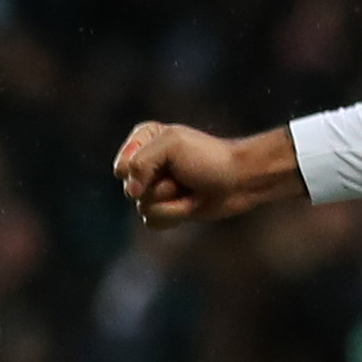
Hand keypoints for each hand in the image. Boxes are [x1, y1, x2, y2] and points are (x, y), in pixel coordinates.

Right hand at [115, 121, 267, 226]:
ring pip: (141, 207)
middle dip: (158, 188)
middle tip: (182, 176)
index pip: (122, 167)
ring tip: (189, 191)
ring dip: (170, 203)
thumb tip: (131, 193)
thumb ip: (140, 163)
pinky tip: (188, 206)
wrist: (239, 181)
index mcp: (143, 140)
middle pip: (129, 189)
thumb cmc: (208, 158)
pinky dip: (172, 216)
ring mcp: (154, 187)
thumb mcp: (171, 146)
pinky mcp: (164, 208)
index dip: (141, 172)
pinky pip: (151, 221)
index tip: (167, 162)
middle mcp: (145, 163)